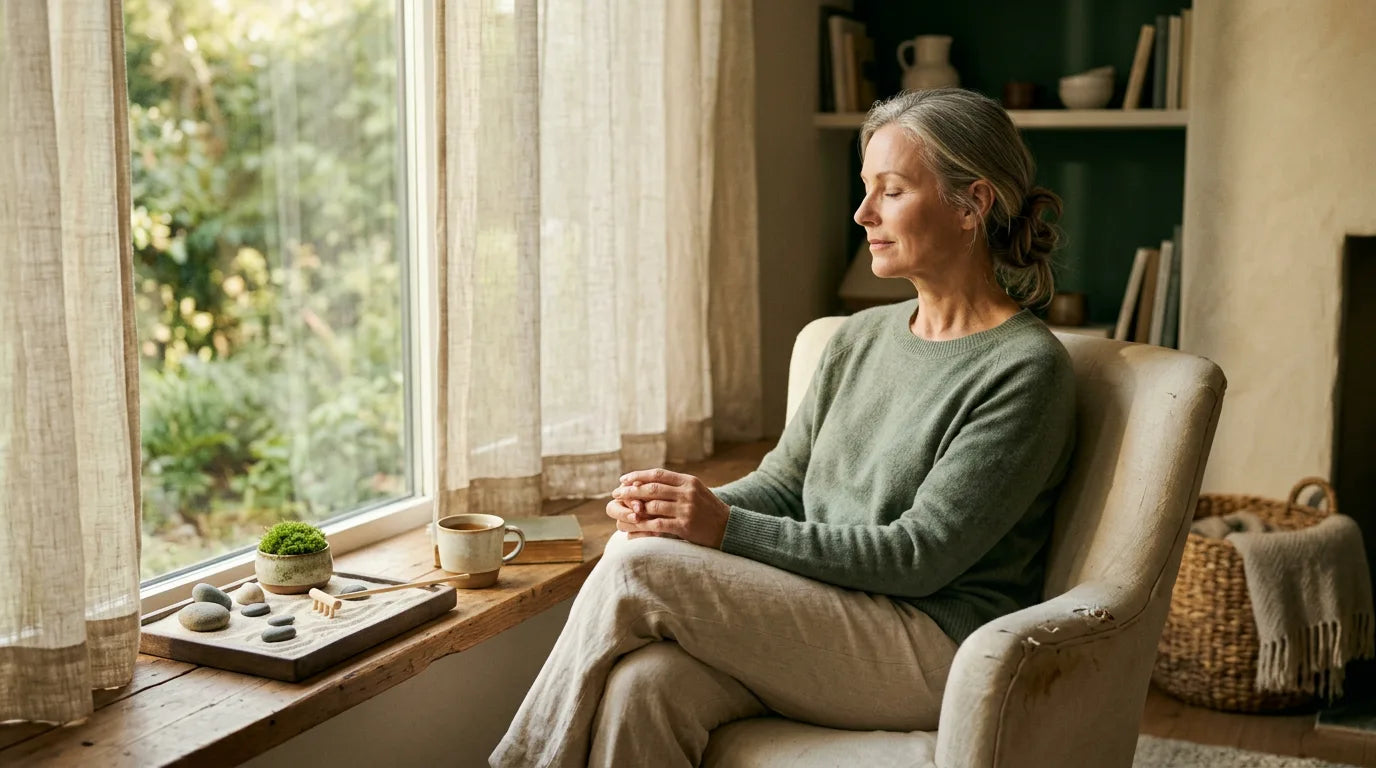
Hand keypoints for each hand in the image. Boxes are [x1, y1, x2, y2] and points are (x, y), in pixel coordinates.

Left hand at [609, 468, 730, 547]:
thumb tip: (647, 482)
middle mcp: (687, 493)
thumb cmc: (708, 509)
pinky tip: (633, 528)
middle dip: (631, 490)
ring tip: (622, 511)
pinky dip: (643, 526)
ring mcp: (687, 509)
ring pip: (652, 506)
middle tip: (616, 493)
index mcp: (688, 481)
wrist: (728, 528)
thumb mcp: (695, 490)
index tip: (623, 479)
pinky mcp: (685, 526)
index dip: (638, 475)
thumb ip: (675, 485)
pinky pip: (658, 525)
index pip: (658, 474)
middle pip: (652, 488)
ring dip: (634, 508)